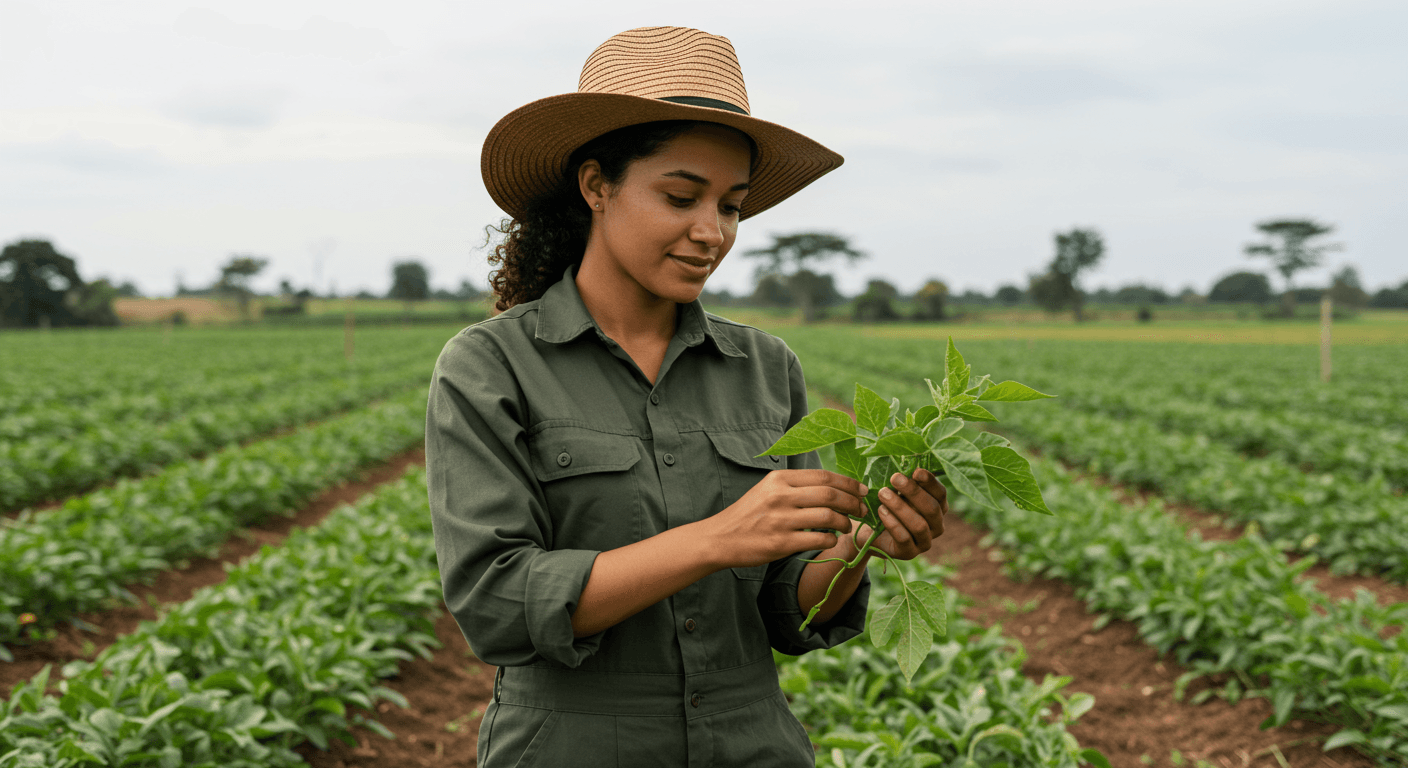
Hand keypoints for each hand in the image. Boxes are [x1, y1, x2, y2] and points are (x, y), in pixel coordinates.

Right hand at [702, 469, 868, 569]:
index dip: (848, 483)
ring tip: (848, 526)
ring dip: (845, 522)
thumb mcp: (767, 489)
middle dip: (853, 502)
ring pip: (828, 516)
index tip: (862, 490)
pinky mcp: (781, 543)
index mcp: (779, 479)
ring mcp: (781, 520)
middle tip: (862, 509)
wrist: (720, 538)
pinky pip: (818, 539)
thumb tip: (831, 485)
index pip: (823, 476)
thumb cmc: (747, 514)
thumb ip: (794, 485)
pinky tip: (832, 539)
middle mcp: (780, 496)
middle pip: (830, 494)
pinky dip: (831, 539)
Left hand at [856, 467, 947, 559]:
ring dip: (900, 507)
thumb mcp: (897, 492)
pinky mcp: (909, 553)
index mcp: (938, 508)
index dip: (930, 482)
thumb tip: (904, 467)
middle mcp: (936, 525)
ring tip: (883, 493)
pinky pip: (904, 538)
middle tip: (894, 478)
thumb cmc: (888, 506)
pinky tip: (881, 511)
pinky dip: (892, 523)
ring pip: (919, 525)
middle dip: (913, 492)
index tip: (916, 471)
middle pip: (931, 509)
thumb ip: (904, 483)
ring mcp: (925, 541)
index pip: (940, 494)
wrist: (870, 532)